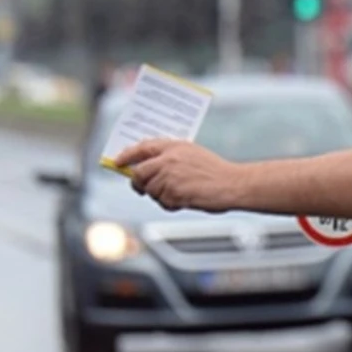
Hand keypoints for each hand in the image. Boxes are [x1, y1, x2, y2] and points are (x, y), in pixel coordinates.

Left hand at [115, 140, 246, 212]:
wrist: (233, 184)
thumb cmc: (216, 172)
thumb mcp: (193, 155)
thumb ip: (171, 158)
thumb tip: (148, 169)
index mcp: (174, 146)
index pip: (142, 148)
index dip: (127, 155)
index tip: (118, 162)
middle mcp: (168, 159)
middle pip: (139, 173)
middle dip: (138, 183)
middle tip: (141, 188)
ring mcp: (169, 175)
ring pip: (150, 190)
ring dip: (160, 195)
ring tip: (178, 195)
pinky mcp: (172, 191)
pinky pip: (162, 202)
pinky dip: (170, 204)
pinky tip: (184, 201)